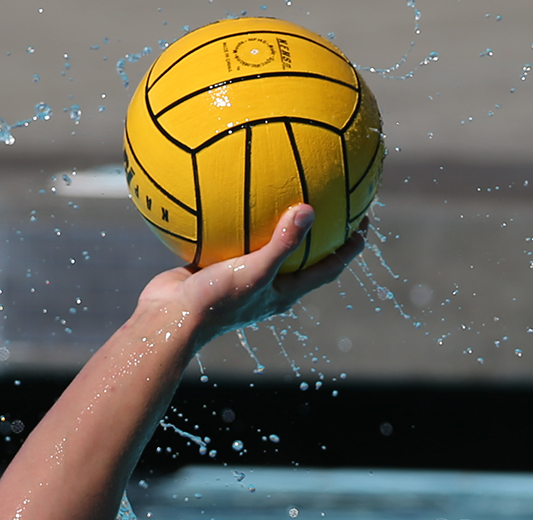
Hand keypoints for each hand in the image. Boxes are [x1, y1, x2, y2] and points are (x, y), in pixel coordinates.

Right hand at [137, 204, 365, 353]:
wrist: (167, 319)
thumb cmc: (215, 303)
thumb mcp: (254, 271)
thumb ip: (281, 243)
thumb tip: (308, 209)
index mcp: (285, 292)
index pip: (329, 268)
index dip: (350, 246)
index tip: (364, 218)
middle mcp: (268, 285)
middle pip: (305, 254)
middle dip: (321, 229)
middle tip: (334, 196)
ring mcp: (242, 275)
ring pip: (267, 243)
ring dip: (278, 220)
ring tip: (286, 186)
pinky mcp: (217, 266)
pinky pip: (234, 237)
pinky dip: (238, 216)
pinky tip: (235, 188)